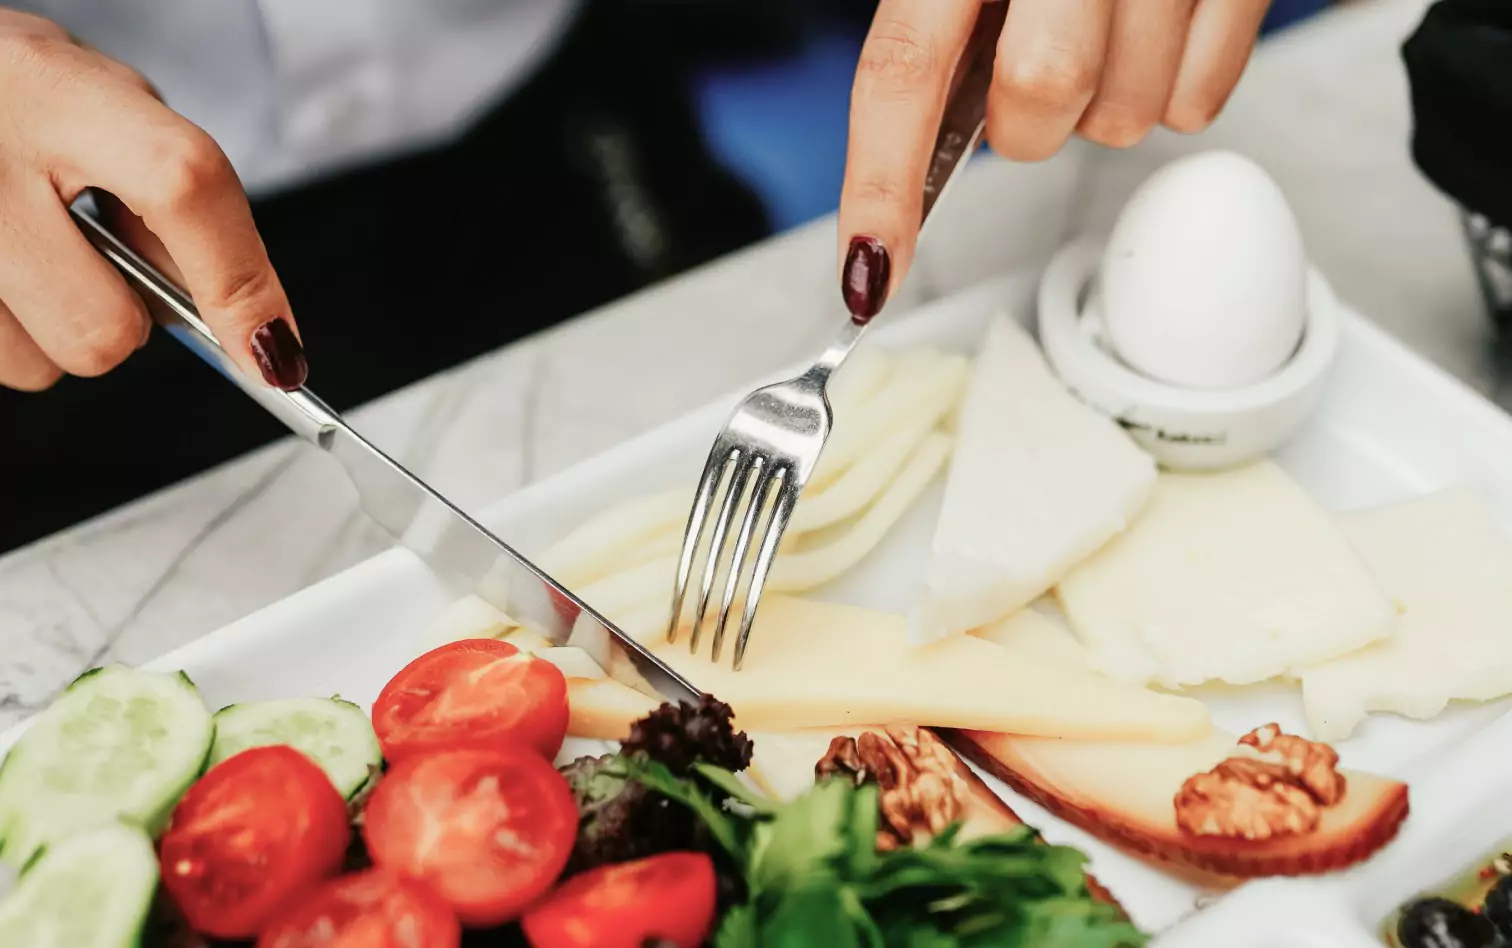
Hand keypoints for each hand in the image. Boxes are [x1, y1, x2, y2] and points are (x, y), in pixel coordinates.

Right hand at [0, 10, 304, 391]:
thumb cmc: (23, 95)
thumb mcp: (106, 108)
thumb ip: (175, 192)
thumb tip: (234, 310)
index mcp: (58, 93)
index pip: (182, 188)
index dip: (239, 285)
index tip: (276, 354)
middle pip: (105, 327)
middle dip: (125, 317)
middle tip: (96, 259)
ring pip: (43, 364)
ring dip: (56, 330)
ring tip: (34, 255)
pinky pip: (1, 362)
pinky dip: (14, 334)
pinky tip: (4, 273)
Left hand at [836, 0, 1270, 318]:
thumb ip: (936, 24)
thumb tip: (913, 144)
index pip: (902, 67)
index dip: (881, 182)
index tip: (869, 271)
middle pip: (1037, 103)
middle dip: (1031, 120)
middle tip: (1042, 60)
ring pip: (1126, 117)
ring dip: (1107, 101)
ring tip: (1110, 25)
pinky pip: (1199, 100)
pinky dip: (1178, 86)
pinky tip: (1161, 25)